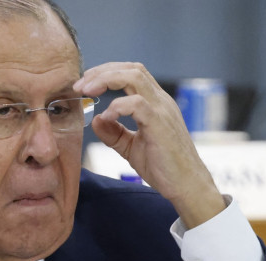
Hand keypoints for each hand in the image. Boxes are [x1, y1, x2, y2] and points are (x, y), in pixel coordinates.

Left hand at [74, 62, 224, 228]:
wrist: (186, 186)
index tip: (84, 84)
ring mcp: (162, 110)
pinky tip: (107, 116)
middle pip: (131, 69)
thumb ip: (114, 133)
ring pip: (135, 77)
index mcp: (154, 103)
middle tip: (79, 85)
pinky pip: (138, 103)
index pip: (131, 73)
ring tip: (87, 91)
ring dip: (106, 79)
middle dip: (101, 71)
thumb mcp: (131, 147)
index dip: (106, 73)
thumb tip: (97, 119)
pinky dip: (118, 105)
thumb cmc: (164, 167)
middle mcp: (160, 101)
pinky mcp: (160, 124)